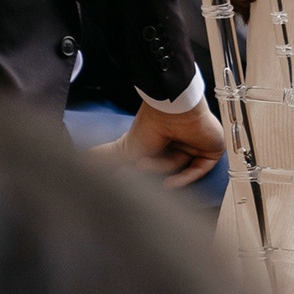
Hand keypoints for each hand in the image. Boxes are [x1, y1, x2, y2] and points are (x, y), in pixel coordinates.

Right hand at [111, 98, 225, 187]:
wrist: (172, 110)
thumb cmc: (150, 124)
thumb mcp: (125, 147)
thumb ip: (105, 157)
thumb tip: (83, 159)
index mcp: (162, 141)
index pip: (155, 165)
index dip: (142, 173)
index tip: (127, 178)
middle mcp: (179, 143)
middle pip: (167, 169)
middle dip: (150, 170)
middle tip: (133, 168)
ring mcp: (195, 145)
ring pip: (180, 168)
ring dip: (161, 170)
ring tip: (144, 164)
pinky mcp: (211, 149)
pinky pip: (200, 169)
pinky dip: (186, 178)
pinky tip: (170, 183)